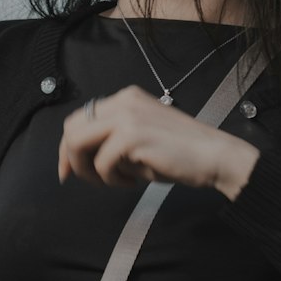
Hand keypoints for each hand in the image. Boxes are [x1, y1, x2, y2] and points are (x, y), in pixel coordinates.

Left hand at [58, 85, 259, 198]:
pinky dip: (113, 180)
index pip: (80, 119)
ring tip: (115, 181)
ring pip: (78, 144)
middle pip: (72, 128)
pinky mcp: (131, 135)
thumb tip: (80, 160)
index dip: (68, 148)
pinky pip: (102, 164)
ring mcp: (126, 116)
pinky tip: (133, 182)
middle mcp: (122, 101)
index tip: (68, 171)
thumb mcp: (141, 136)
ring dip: (90, 171)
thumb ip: (113, 139)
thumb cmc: (180, 152)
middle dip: (71, 159)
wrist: (213, 155)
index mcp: (125, 98)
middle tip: (85, 180)